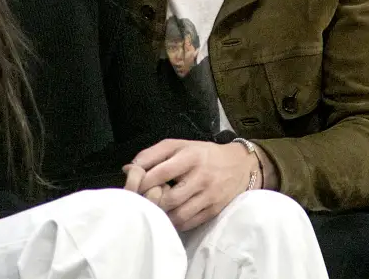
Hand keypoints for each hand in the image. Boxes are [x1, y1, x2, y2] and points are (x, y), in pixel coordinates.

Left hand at [130, 139, 258, 230]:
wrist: (240, 165)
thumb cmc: (202, 154)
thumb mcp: (179, 146)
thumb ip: (152, 154)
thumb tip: (128, 169)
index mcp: (190, 156)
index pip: (163, 172)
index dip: (145, 182)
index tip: (134, 187)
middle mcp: (201, 176)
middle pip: (170, 198)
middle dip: (153, 202)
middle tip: (142, 203)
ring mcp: (210, 195)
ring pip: (179, 214)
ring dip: (163, 215)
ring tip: (154, 210)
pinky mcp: (214, 210)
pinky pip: (190, 222)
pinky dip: (175, 222)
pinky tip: (168, 216)